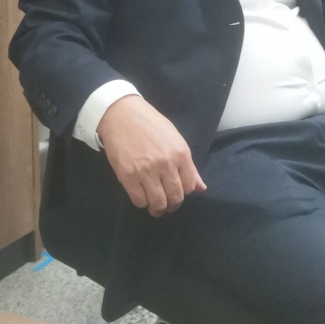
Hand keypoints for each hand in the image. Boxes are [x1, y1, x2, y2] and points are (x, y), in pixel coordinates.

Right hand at [97, 95, 206, 216]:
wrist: (122, 115)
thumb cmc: (151, 125)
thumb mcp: (175, 140)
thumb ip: (189, 166)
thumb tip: (201, 188)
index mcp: (181, 154)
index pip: (189, 186)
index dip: (184, 192)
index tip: (177, 191)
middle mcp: (166, 164)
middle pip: (175, 198)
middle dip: (173, 205)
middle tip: (167, 203)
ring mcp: (147, 172)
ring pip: (158, 203)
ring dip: (158, 208)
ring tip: (155, 205)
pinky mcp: (128, 177)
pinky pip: (139, 201)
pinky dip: (142, 203)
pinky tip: (142, 196)